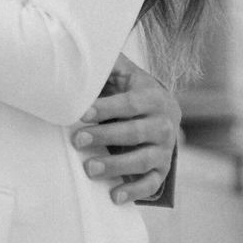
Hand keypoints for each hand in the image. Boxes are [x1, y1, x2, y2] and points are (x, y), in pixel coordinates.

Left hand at [74, 57, 179, 204]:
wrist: (162, 112)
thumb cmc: (133, 90)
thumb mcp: (126, 74)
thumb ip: (110, 63)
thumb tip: (86, 45)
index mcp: (153, 97)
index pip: (129, 104)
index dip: (106, 109)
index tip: (81, 114)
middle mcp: (164, 124)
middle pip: (135, 132)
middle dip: (105, 137)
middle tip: (77, 140)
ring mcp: (165, 150)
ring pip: (143, 160)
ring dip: (116, 166)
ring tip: (89, 169)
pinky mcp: (163, 170)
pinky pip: (152, 184)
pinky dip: (134, 191)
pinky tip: (114, 197)